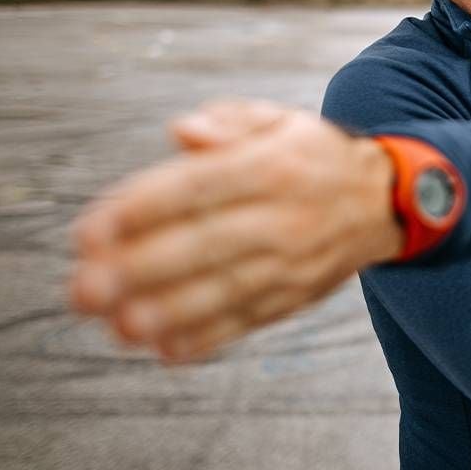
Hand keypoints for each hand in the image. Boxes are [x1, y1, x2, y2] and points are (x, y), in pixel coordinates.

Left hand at [68, 99, 401, 362]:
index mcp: (271, 166)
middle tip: (86, 288)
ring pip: (226, 291)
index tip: (89, 232)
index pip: (199, 187)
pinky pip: (250, 320)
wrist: (385, 201)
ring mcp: (293, 262)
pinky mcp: (296, 296)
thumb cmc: (311, 158)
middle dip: (141, 270)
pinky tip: (165, 349)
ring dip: (170, 313)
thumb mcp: (277, 120)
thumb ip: (226, 121)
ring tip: (119, 325)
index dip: (142, 210)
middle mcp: (284, 216)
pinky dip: (209, 339)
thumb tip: (182, 132)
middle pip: (207, 245)